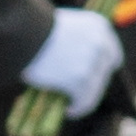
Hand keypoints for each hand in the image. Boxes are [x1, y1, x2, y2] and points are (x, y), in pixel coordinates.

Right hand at [17, 5, 122, 119]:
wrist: (23, 31)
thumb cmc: (35, 27)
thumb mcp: (66, 24)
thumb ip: (79, 39)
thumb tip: (79, 63)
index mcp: (99, 26)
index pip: (112, 55)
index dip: (101, 69)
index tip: (90, 78)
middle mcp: (101, 43)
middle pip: (104, 74)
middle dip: (91, 84)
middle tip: (76, 93)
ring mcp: (92, 62)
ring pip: (95, 90)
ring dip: (84, 99)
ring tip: (72, 106)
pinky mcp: (80, 79)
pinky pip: (84, 101)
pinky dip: (77, 108)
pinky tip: (68, 110)